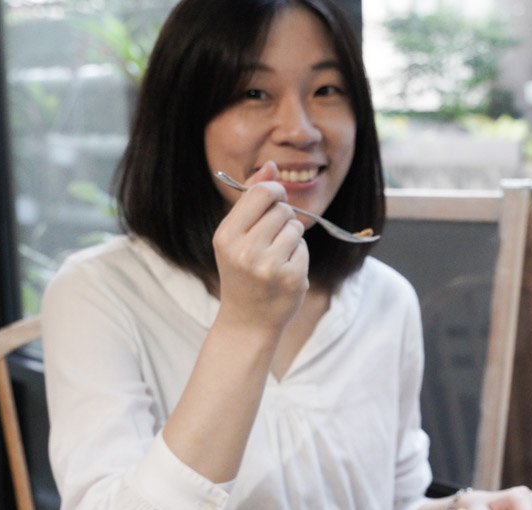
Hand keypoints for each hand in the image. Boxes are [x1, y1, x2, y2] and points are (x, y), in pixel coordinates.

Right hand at [211, 161, 308, 334]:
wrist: (247, 320)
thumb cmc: (241, 271)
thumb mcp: (235, 236)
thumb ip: (251, 199)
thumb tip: (271, 165)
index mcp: (227, 236)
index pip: (261, 193)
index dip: (275, 191)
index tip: (277, 199)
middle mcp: (246, 251)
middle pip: (282, 210)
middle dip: (283, 218)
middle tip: (272, 238)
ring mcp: (270, 267)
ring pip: (296, 228)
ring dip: (292, 238)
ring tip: (276, 256)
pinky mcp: (292, 279)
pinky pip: (304, 249)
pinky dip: (299, 257)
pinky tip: (284, 271)